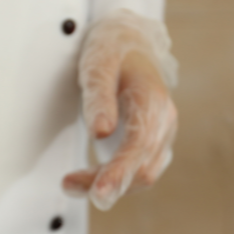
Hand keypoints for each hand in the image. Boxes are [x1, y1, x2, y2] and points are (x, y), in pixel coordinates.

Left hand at [63, 10, 177, 210]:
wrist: (129, 42)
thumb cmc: (112, 51)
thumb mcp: (98, 64)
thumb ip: (99, 97)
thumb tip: (100, 132)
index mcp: (153, 101)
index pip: (140, 145)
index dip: (120, 171)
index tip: (99, 192)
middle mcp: (164, 122)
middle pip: (142, 168)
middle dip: (108, 184)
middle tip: (68, 185)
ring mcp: (162, 135)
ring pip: (142, 175)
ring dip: (109, 186)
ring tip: (70, 182)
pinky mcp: (153, 144)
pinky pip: (139, 172)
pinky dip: (115, 180)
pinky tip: (88, 180)